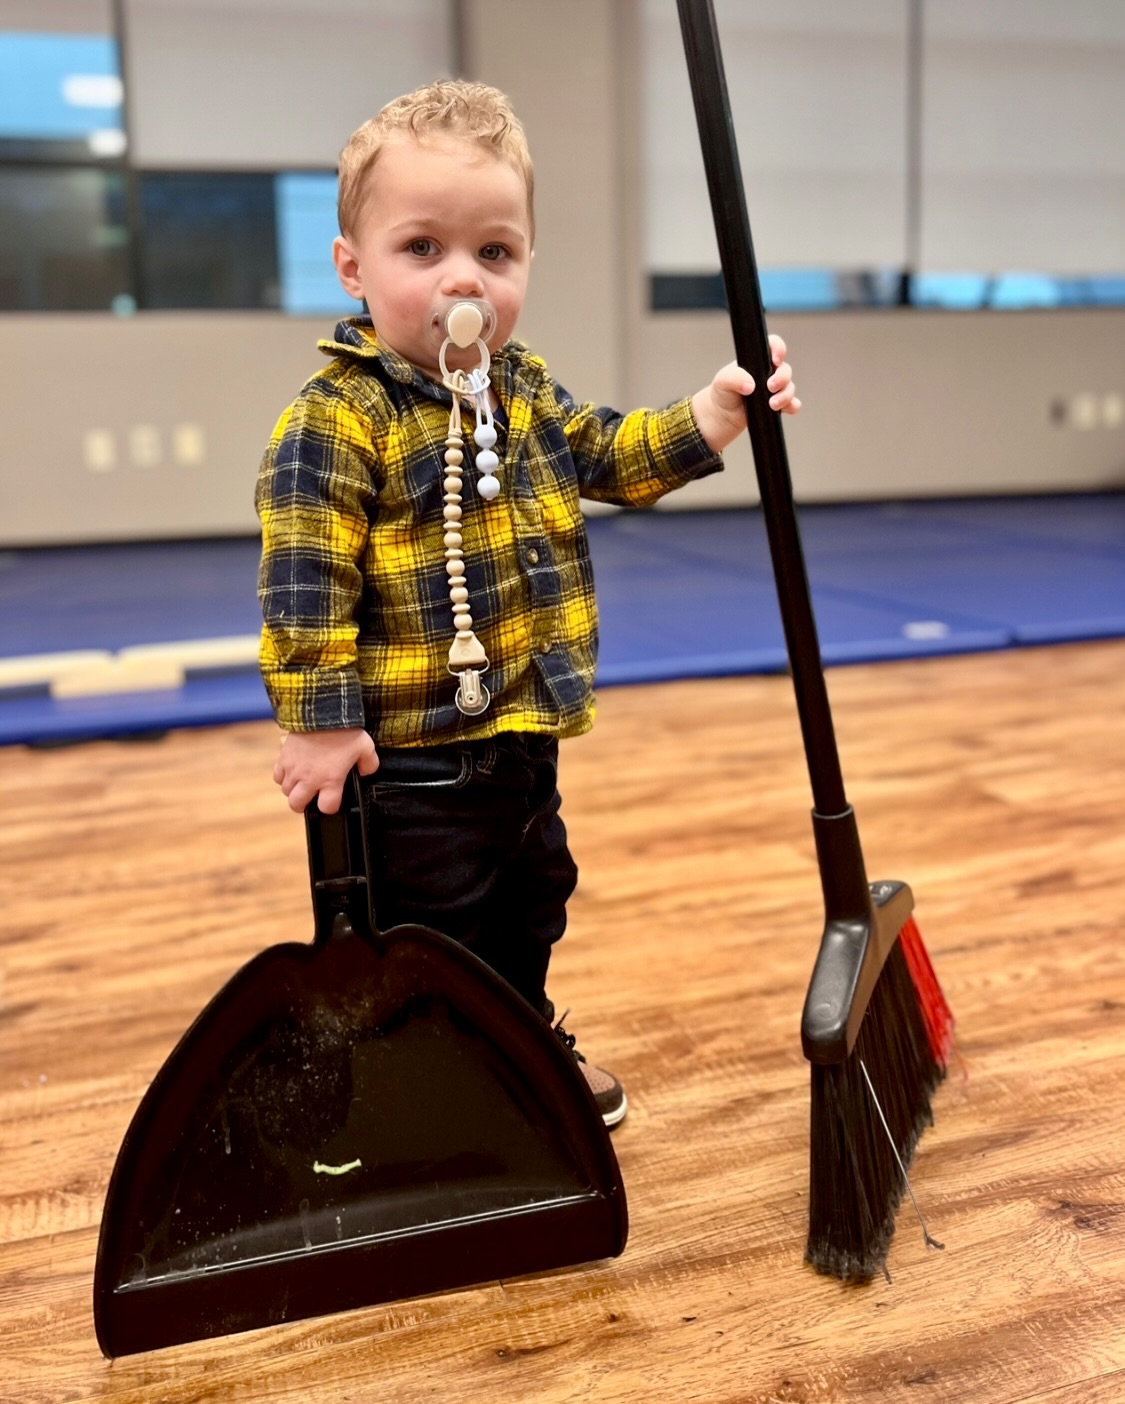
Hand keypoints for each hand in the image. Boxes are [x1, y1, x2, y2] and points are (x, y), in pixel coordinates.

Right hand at [272, 727, 378, 814]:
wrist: (321, 710)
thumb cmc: (344, 729)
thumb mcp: (365, 746)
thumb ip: (369, 764)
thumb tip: (366, 772)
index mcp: (330, 780)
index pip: (327, 808)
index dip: (330, 806)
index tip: (333, 799)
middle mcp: (309, 779)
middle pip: (297, 805)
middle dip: (304, 805)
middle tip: (311, 798)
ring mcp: (293, 769)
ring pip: (286, 792)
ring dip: (294, 790)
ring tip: (303, 783)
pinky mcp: (283, 758)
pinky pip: (277, 777)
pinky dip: (283, 777)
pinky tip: (293, 771)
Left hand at [692, 334, 800, 452]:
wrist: (723, 414)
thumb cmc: (723, 392)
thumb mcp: (722, 381)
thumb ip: (734, 378)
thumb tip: (750, 385)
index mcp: (758, 360)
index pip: (774, 346)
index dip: (779, 349)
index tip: (775, 360)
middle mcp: (769, 372)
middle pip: (785, 369)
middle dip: (782, 378)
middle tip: (770, 387)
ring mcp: (775, 389)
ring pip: (790, 387)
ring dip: (785, 395)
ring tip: (772, 404)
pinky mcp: (778, 404)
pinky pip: (792, 404)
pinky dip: (792, 406)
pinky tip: (786, 409)